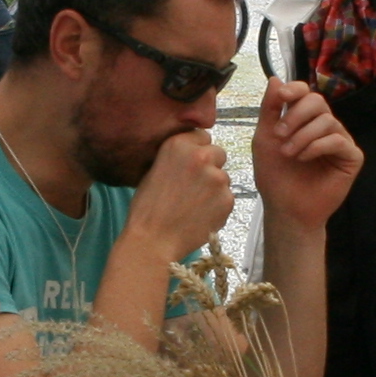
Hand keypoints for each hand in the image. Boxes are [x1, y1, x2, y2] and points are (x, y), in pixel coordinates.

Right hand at [119, 129, 237, 257]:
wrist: (153, 241)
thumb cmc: (147, 208)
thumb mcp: (154, 170)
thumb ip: (177, 157)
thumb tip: (194, 153)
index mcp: (179, 144)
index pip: (202, 136)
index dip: (196, 151)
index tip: (189, 165)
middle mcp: (202, 156)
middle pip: (218, 153)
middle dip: (210, 166)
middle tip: (194, 186)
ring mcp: (218, 178)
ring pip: (223, 177)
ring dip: (214, 188)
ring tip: (193, 205)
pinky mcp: (228, 199)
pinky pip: (227, 197)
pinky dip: (218, 205)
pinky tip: (199, 215)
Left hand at [250, 78, 362, 233]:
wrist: (285, 208)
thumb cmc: (275, 176)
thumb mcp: (265, 138)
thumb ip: (270, 109)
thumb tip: (275, 78)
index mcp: (304, 120)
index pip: (306, 93)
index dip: (295, 90)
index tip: (281, 97)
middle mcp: (324, 127)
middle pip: (318, 101)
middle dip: (297, 115)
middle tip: (280, 135)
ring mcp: (339, 141)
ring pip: (328, 121)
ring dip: (303, 136)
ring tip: (289, 154)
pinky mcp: (351, 157)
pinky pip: (339, 140)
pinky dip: (318, 146)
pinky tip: (304, 158)